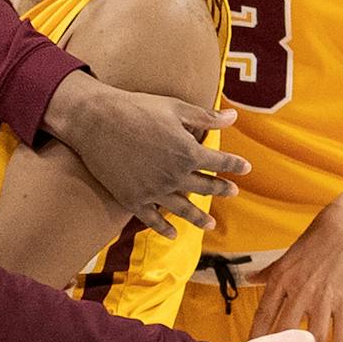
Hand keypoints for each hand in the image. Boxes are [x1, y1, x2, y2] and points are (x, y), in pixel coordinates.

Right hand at [46, 73, 249, 236]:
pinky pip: (152, 219)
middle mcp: (175, 176)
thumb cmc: (137, 108)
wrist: (96, 121)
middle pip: (204, 186)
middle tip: (232, 191)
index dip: (234, 164)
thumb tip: (233, 117)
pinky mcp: (133, 199)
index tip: (246, 167)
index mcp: (188, 152)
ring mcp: (154, 191)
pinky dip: (163, 228)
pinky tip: (172, 234)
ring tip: (210, 225)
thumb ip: (206, 117)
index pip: (220, 162)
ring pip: (183, 209)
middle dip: (221, 188)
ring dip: (198, 218)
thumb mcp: (175, 107)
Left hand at [248, 191, 342, 341]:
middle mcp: (300, 289)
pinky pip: (340, 333)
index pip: (264, 313)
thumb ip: (270, 270)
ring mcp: (323, 296)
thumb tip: (248, 277)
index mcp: (283, 277)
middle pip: (284, 329)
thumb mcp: (290, 252)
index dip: (255, 336)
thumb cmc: (320, 236)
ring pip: (312, 336)